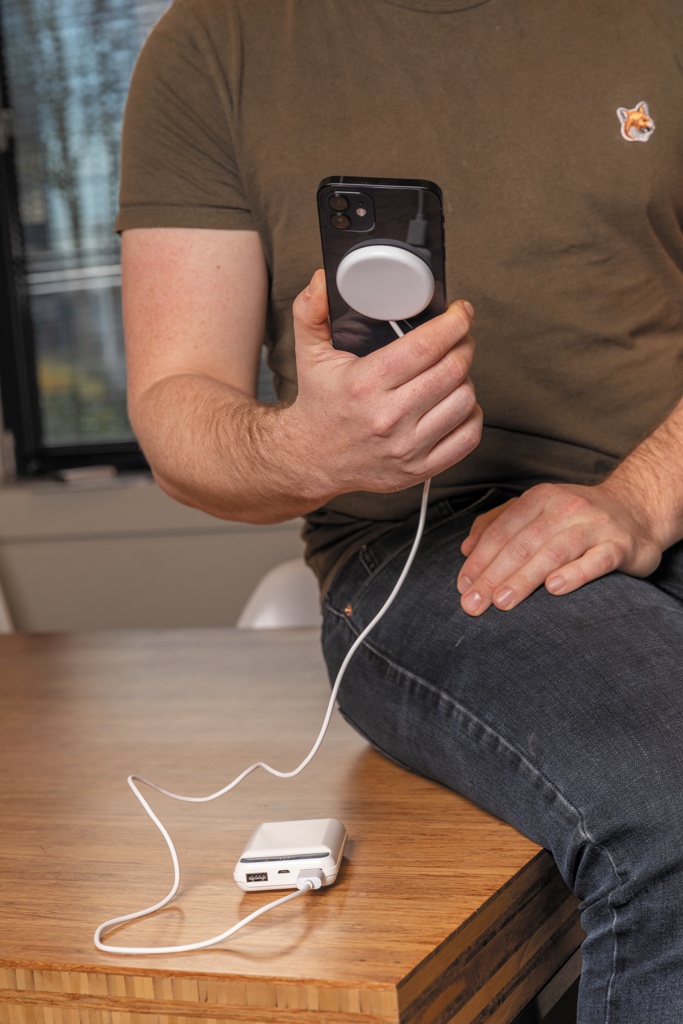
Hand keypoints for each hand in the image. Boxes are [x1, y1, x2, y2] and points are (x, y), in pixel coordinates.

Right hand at [284, 270, 481, 498]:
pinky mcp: (419, 469)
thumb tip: (321, 280)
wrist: (310, 459)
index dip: (454, 323)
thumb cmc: (319, 404)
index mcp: (364, 384)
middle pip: (452, 370)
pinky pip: (468, 437)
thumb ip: (311, 312)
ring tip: (451, 371)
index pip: (426, 346)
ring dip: (466, 379)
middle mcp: (388, 418)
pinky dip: (470, 415)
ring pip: (465, 401)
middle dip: (463, 345)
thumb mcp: (309, 354)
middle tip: (459, 338)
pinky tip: (455, 403)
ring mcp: (406, 447)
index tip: (461, 312)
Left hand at [456, 479, 664, 615]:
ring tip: (502, 601)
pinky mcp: (621, 545)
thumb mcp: (537, 511)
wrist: (637, 510)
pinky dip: (575, 573)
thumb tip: (465, 549)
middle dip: (493, 575)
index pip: (503, 530)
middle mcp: (566, 507)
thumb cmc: (578, 518)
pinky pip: (596, 560)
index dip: (480, 558)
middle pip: (523, 543)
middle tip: (474, 603)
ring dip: (525, 578)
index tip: (463, 586)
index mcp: (540, 499)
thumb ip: (499, 524)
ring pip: (554, 552)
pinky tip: (554, 589)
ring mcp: (595, 525)